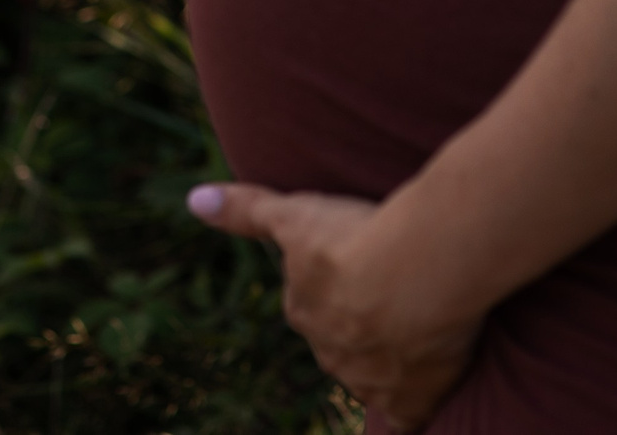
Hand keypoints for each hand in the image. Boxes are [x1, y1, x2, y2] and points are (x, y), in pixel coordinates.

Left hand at [188, 183, 479, 430]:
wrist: (419, 273)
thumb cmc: (354, 239)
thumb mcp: (295, 214)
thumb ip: (247, 210)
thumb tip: (195, 202)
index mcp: (303, 311)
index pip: (312, 303)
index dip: (337, 284)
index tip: (360, 265)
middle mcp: (329, 354)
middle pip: (340, 342)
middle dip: (359, 324)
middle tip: (395, 293)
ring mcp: (368, 382)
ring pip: (372, 376)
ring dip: (388, 358)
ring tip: (419, 327)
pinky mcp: (409, 402)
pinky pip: (405, 415)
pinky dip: (411, 407)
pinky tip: (421, 390)